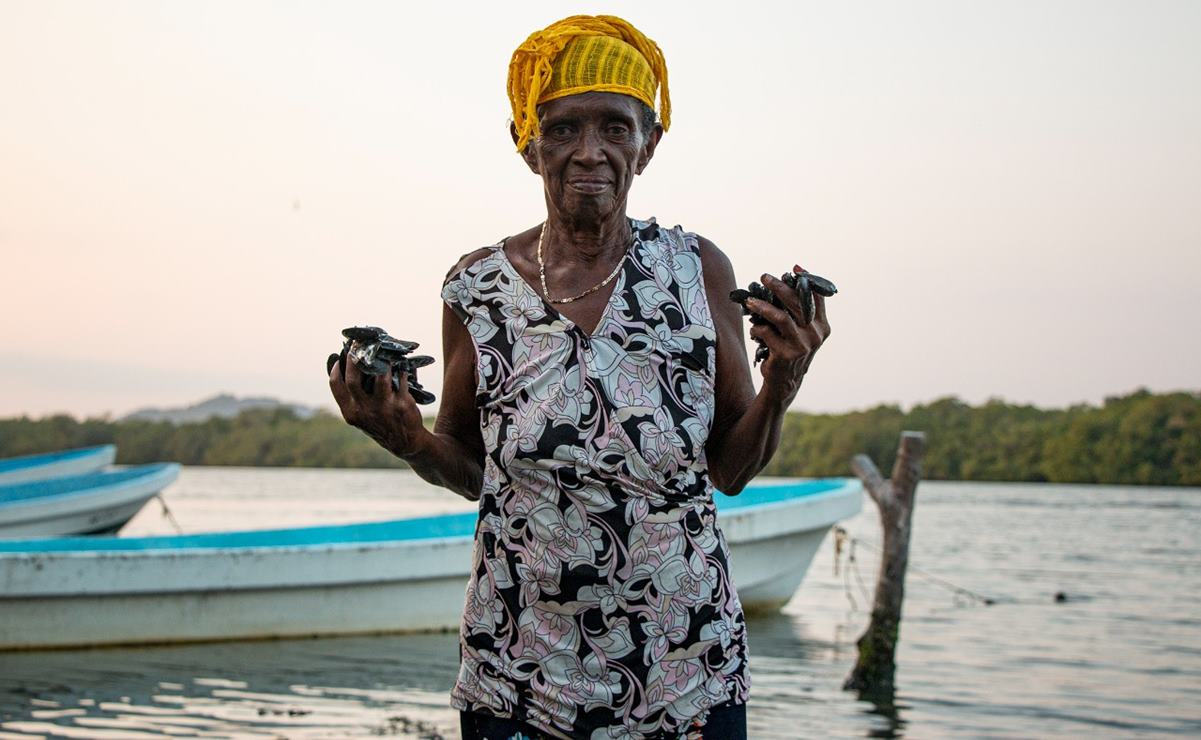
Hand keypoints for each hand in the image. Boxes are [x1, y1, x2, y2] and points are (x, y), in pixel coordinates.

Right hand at [329, 345, 426, 457]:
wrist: (406, 442)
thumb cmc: (380, 424)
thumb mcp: (362, 416)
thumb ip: (354, 397)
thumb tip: (352, 365)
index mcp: (350, 412)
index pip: (336, 385)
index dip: (336, 368)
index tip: (341, 356)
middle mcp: (364, 410)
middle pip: (354, 378)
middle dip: (354, 358)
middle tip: (359, 346)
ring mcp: (384, 408)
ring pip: (380, 376)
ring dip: (381, 360)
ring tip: (382, 351)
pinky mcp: (402, 404)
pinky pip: (400, 379)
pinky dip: (401, 370)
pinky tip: (401, 365)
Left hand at [745, 272, 831, 404]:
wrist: (784, 383)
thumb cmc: (790, 351)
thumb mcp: (800, 332)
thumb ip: (798, 311)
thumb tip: (782, 283)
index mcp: (822, 327)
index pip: (817, 298)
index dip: (808, 280)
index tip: (795, 268)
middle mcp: (815, 335)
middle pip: (797, 303)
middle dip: (779, 287)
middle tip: (764, 277)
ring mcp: (802, 345)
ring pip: (781, 317)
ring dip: (763, 306)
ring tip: (750, 301)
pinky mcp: (786, 355)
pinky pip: (767, 333)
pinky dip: (757, 329)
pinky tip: (753, 330)